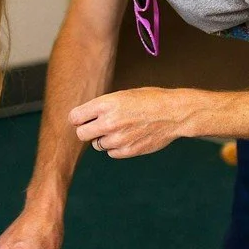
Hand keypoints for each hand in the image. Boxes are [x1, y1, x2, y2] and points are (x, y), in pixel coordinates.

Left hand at [71, 87, 190, 158]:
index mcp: (106, 104)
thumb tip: (82, 118)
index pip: (74, 117)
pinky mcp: (128, 151)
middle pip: (81, 134)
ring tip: (118, 129)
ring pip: (96, 145)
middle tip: (97, 126)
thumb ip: (102, 106)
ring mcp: (119, 138)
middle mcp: (109, 122)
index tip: (84, 117)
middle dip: (86, 130)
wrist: (174, 113)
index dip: (78, 118)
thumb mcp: (122, 95)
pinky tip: (127, 137)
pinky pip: (111, 153)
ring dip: (102, 139)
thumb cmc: (149, 100)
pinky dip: (115, 147)